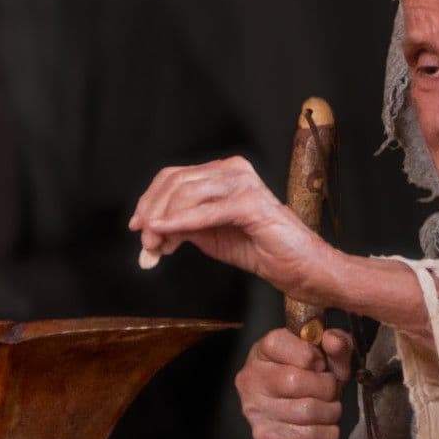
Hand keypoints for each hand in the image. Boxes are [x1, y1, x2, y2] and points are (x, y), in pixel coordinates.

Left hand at [128, 156, 341, 299]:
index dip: (150, 200)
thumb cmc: (263, 250)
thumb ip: (183, 226)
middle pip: (176, 181)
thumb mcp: (211, 236)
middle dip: (152, 212)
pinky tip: (164, 235)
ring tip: (155, 246)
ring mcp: (243, 184)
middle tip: (145, 242)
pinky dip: (180, 223)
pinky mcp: (250, 204)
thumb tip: (151, 230)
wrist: (301, 267)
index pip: (175, 177)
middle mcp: (233, 170)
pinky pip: (205, 213)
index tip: (138, 226)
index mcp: (224, 172)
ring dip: (163, 222)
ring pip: (186, 194)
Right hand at [236, 327, 354, 438]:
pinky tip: (326, 427)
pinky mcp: (264, 436)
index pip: (279, 343)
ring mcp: (254, 408)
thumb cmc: (311, 380)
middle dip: (326, 387)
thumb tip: (334, 341)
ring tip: (330, 409)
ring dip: (330, 412)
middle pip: (295, 381)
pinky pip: (306, 435)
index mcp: (262, 351)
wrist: (296, 420)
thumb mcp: (328, 357)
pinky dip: (326, 433)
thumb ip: (336, 344)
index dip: (309, 355)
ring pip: (305, 411)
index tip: (320, 365)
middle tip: (331, 391)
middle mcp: (251, 378)